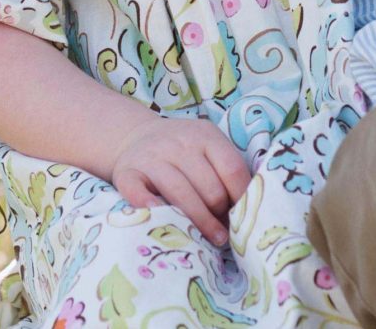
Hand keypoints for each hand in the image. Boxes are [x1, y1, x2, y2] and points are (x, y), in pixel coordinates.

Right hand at [108, 115, 250, 244]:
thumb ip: (226, 170)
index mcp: (205, 135)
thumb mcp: (208, 146)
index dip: (242, 198)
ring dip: (199, 222)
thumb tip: (248, 210)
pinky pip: (138, 194)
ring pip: (180, 194)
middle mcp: (178, 143)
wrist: (135, 136)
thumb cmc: (183, 151)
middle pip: (209, 187)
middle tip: (225, 231)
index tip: (245, 217)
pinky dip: (150, 208)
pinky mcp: (126, 173)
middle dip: (221, 214)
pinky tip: (164, 220)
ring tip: (212, 239)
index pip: (232, 169)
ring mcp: (150, 157)